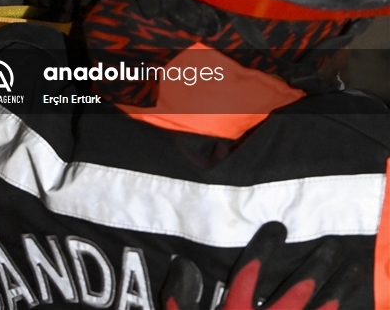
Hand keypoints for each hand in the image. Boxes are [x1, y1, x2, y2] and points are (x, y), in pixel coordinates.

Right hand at [161, 222, 359, 309]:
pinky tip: (348, 308)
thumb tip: (180, 265)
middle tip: (332, 248)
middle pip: (296, 291)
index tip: (278, 229)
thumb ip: (179, 300)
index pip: (249, 274)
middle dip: (315, 268)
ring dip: (336, 293)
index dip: (263, 249)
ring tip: (351, 274)